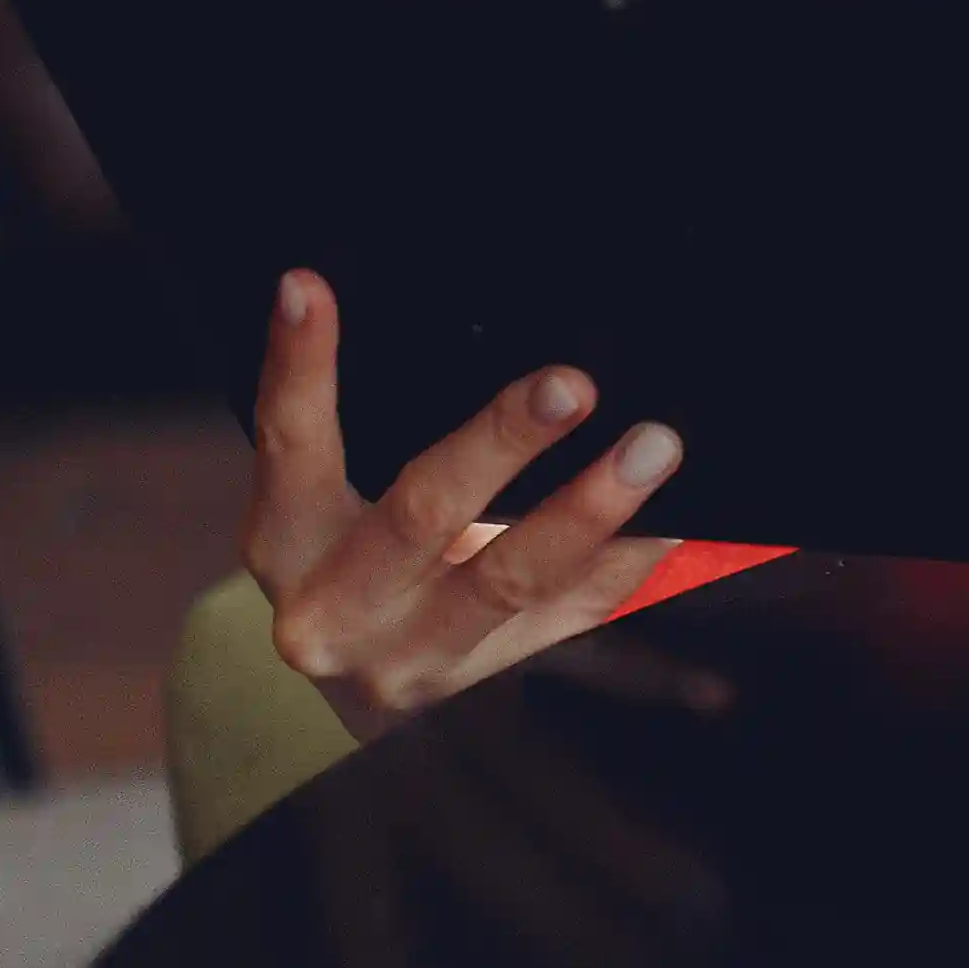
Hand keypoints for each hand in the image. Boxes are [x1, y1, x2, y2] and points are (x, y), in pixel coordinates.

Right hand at [245, 268, 687, 740]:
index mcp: (286, 540)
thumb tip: (403, 305)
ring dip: (589, 510)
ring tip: (653, 448)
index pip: (290, 440)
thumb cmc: (352, 550)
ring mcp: (413, 658)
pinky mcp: (486, 680)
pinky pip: (574, 612)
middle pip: (420, 515)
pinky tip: (682, 520)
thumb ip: (361, 420)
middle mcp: (336, 611)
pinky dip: (632, 559)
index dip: (299, 365)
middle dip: (502, 444)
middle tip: (573, 385)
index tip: (308, 286)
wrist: (362, 673)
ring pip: (509, 580)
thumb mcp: (326, 495)